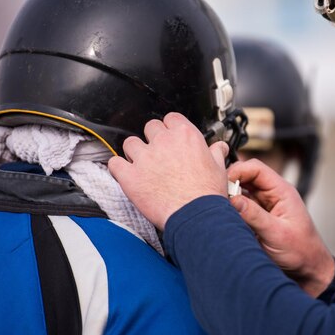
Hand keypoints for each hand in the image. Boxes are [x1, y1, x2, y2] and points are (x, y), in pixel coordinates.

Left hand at [108, 113, 228, 229]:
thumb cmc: (207, 194)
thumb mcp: (219, 168)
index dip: (170, 128)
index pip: (171, 118)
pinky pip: (114, 163)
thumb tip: (219, 148)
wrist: (196, 215)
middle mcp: (163, 141)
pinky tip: (125, 173)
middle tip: (159, 153)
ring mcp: (145, 157)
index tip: (171, 137)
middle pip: (150, 127)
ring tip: (141, 164)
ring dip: (134, 152)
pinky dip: (118, 168)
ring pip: (130, 143)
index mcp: (185, 135)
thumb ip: (216, 153)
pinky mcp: (130, 176)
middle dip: (153, 138)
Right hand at [228, 159, 334, 297]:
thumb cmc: (301, 252)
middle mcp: (273, 195)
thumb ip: (254, 216)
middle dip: (230, 183)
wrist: (309, 270)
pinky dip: (232, 210)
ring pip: (241, 192)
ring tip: (219, 209)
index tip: (222, 183)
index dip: (237, 171)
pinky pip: (242, 207)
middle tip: (217, 197)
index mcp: (282, 191)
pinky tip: (226, 218)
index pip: (256, 168)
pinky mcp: (259, 218)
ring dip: (230, 198)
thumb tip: (232, 199)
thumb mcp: (276, 234)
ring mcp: (265, 206)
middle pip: (246, 177)